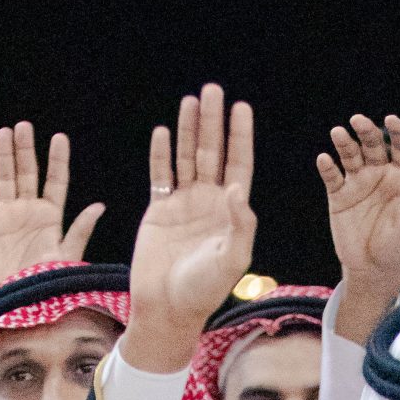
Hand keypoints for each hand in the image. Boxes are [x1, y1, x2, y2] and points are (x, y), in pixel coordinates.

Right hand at [0, 124, 105, 285]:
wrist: (17, 301)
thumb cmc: (45, 283)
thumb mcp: (66, 257)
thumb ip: (80, 230)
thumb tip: (99, 206)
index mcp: (51, 216)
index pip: (56, 181)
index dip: (57, 160)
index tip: (59, 138)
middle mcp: (29, 211)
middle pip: (28, 173)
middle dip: (26, 150)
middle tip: (24, 127)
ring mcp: (8, 214)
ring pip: (6, 178)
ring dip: (4, 156)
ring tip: (5, 134)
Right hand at [125, 89, 256, 372]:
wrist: (167, 309)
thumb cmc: (203, 291)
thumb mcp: (231, 260)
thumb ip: (240, 224)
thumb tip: (236, 187)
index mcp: (230, 213)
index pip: (238, 165)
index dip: (240, 136)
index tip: (241, 107)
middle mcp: (209, 204)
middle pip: (213, 153)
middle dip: (213, 122)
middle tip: (213, 90)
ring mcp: (184, 206)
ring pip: (187, 158)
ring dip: (189, 130)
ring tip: (191, 100)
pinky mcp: (159, 211)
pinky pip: (160, 175)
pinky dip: (161, 154)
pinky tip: (163, 132)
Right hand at [318, 114, 399, 342]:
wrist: (372, 268)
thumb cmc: (399, 248)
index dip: (397, 131)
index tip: (391, 120)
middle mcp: (379, 173)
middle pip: (373, 144)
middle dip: (366, 130)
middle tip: (358, 120)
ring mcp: (358, 182)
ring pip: (350, 155)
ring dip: (344, 142)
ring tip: (338, 133)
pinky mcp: (339, 195)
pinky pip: (332, 177)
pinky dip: (327, 167)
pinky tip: (324, 159)